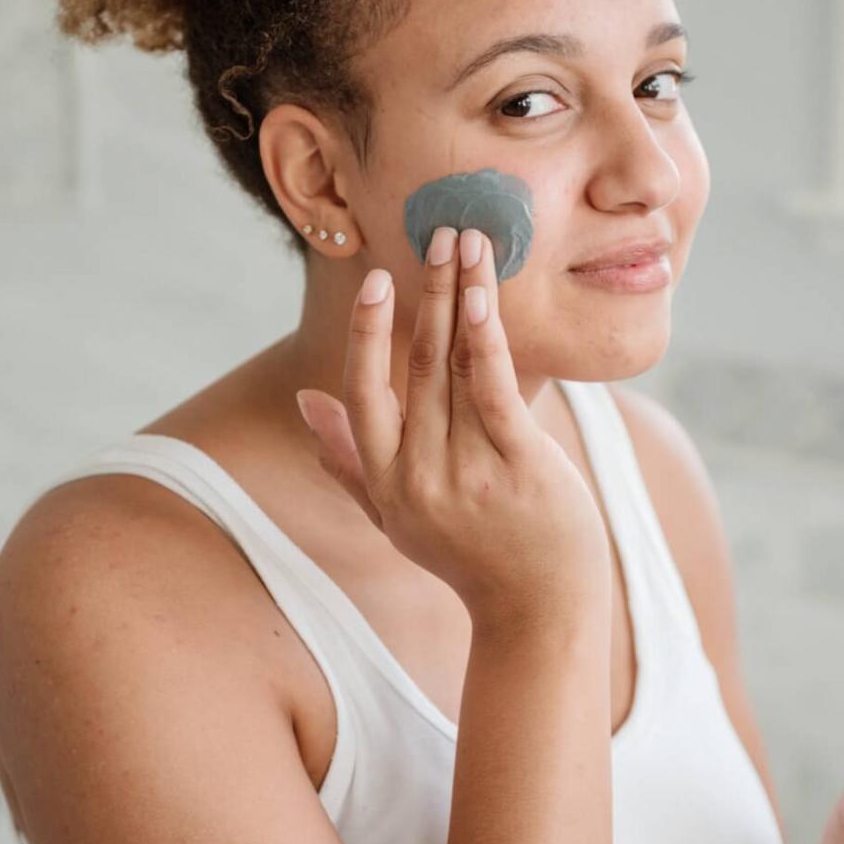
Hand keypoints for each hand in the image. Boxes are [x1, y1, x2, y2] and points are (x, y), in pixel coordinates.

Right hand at [296, 226, 610, 628]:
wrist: (538, 611)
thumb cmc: (470, 559)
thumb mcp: (396, 518)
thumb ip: (348, 463)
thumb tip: (306, 403)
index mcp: (387, 482)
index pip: (364, 393)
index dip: (367, 333)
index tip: (377, 282)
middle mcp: (419, 474)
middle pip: (415, 365)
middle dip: (426, 292)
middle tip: (437, 232)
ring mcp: (467, 470)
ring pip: (454, 365)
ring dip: (459, 295)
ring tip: (468, 241)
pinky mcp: (517, 464)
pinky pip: (494, 387)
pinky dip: (485, 336)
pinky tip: (481, 294)